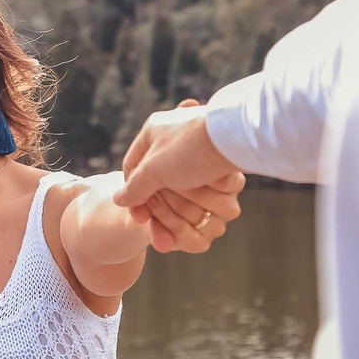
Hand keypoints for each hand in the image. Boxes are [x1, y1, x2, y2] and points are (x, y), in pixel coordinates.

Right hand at [115, 98, 244, 251]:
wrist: (238, 138)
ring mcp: (199, 147)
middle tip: (160, 226)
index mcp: (153, 133)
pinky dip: (207, 197)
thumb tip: (119, 200)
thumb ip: (135, 187)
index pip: (133, 167)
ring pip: (184, 183)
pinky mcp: (220, 157)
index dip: (134, 194)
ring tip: (187, 222)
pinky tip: (207, 212)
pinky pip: (208, 182)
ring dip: (184, 205)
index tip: (140, 217)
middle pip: (159, 179)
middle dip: (161, 205)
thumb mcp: (155, 171)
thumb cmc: (190, 149)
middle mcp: (175, 137)